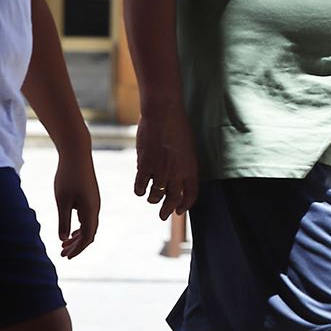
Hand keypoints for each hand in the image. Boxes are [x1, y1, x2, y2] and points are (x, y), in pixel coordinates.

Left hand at [54, 146, 100, 257]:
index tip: (65, 257)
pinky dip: (79, 227)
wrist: (77, 155)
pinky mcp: (90, 197)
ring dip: (77, 237)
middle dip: (76, 246)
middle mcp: (95, 208)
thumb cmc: (68, 177)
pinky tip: (70, 230)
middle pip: (89, 233)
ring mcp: (94, 203)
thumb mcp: (62, 201)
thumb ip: (63, 221)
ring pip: (88, 226)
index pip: (87, 237)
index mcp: (91, 211)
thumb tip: (63, 239)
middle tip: (62, 255)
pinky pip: (87, 218)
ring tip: (64, 245)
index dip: (77, 249)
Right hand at [134, 101, 198, 220]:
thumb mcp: (188, 147)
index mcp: (191, 168)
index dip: (185, 205)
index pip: (191, 194)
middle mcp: (177, 173)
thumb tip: (179, 176)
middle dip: (167, 210)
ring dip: (153, 199)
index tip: (180, 211)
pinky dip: (139, 190)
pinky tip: (140, 190)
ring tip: (151, 199)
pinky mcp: (144, 165)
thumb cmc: (178, 127)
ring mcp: (160, 170)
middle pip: (172, 199)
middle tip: (163, 215)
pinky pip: (141, 185)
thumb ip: (184, 164)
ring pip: (155, 194)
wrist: (163, 114)